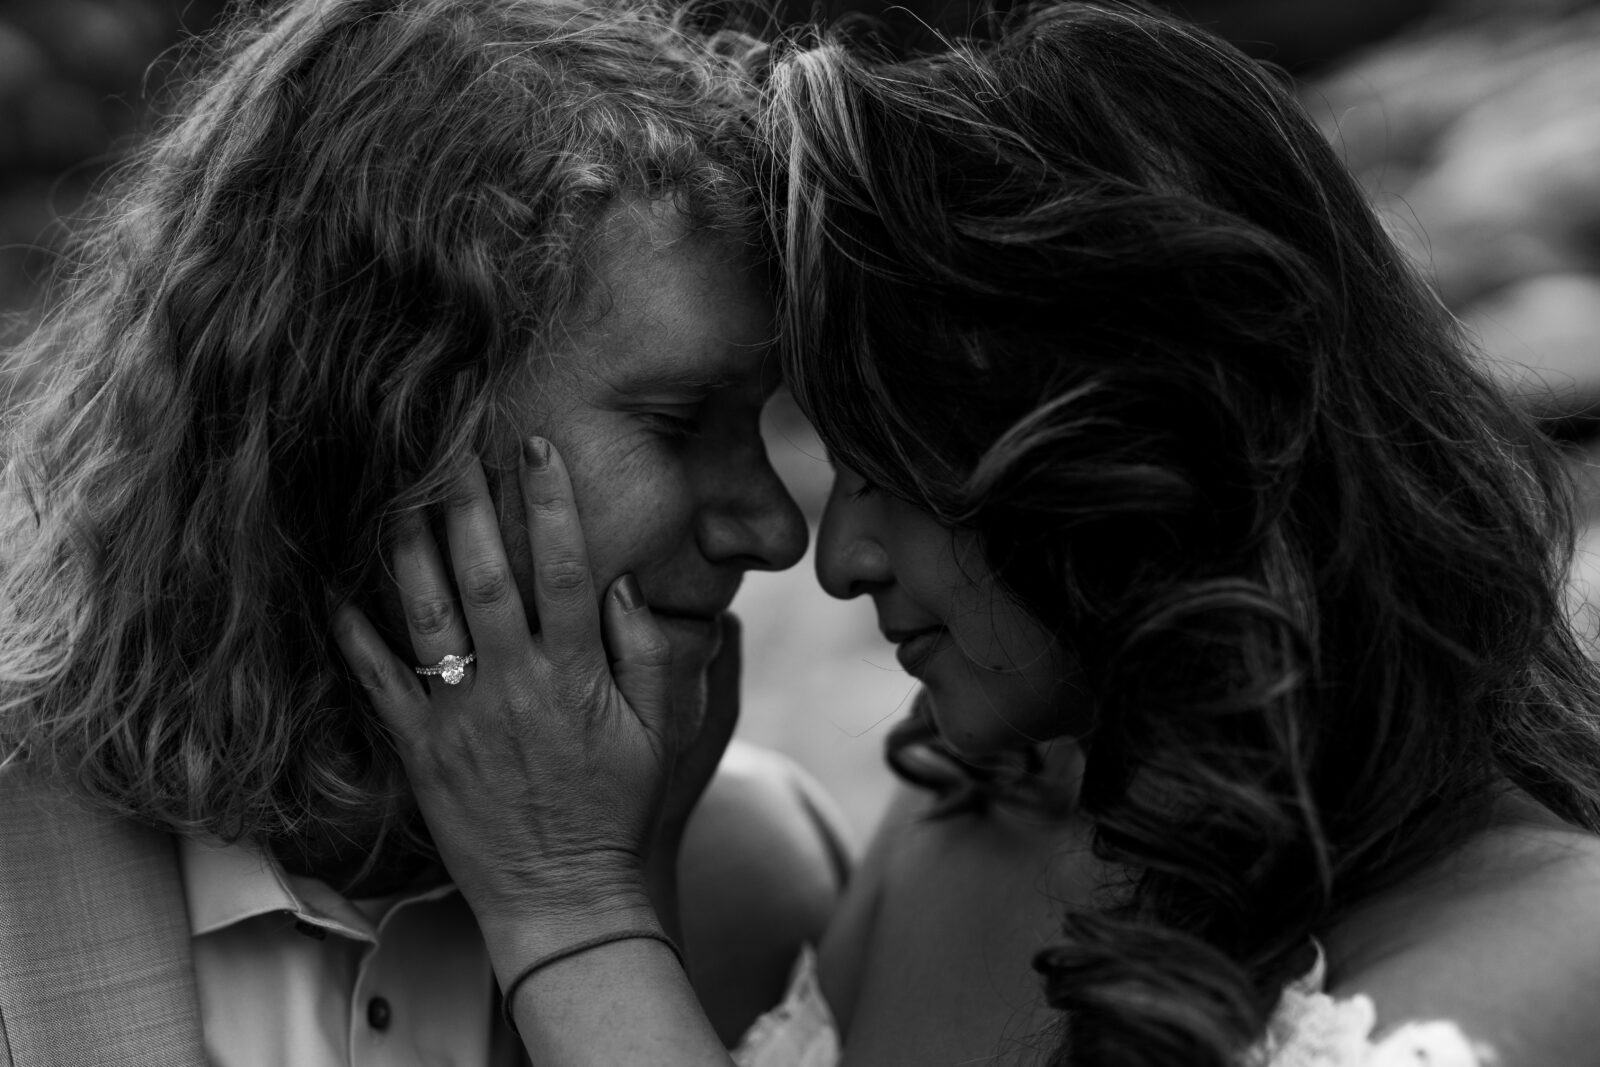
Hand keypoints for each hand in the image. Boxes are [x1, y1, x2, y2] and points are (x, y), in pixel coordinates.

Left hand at [332, 437, 673, 942]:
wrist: (561, 893)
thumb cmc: (616, 808)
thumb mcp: (660, 732)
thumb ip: (650, 655)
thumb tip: (621, 586)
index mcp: (574, 675)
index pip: (562, 568)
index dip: (548, 501)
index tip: (536, 446)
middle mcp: (513, 686)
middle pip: (483, 576)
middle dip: (467, 503)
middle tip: (450, 448)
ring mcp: (461, 718)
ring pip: (425, 616)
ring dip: (408, 549)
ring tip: (395, 496)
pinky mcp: (421, 751)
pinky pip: (379, 684)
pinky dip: (353, 636)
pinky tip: (335, 591)